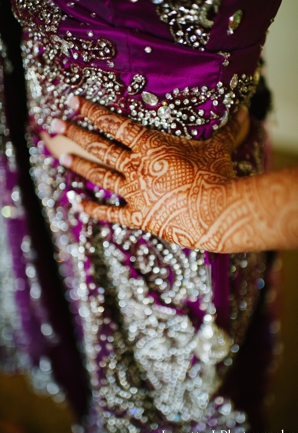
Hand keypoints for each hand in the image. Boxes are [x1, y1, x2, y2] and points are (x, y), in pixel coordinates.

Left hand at [49, 97, 247, 249]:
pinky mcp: (138, 216)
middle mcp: (137, 167)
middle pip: (100, 147)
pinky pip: (109, 213)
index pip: (115, 124)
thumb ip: (225, 130)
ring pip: (100, 176)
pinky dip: (92, 208)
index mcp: (152, 146)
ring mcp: (134, 193)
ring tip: (61, 156)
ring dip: (79, 166)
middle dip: (76, 133)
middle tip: (55, 124)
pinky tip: (76, 202)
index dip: (92, 111)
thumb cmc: (216, 177)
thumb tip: (242, 113)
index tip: (72, 102)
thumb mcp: (219, 149)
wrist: (214, 213)